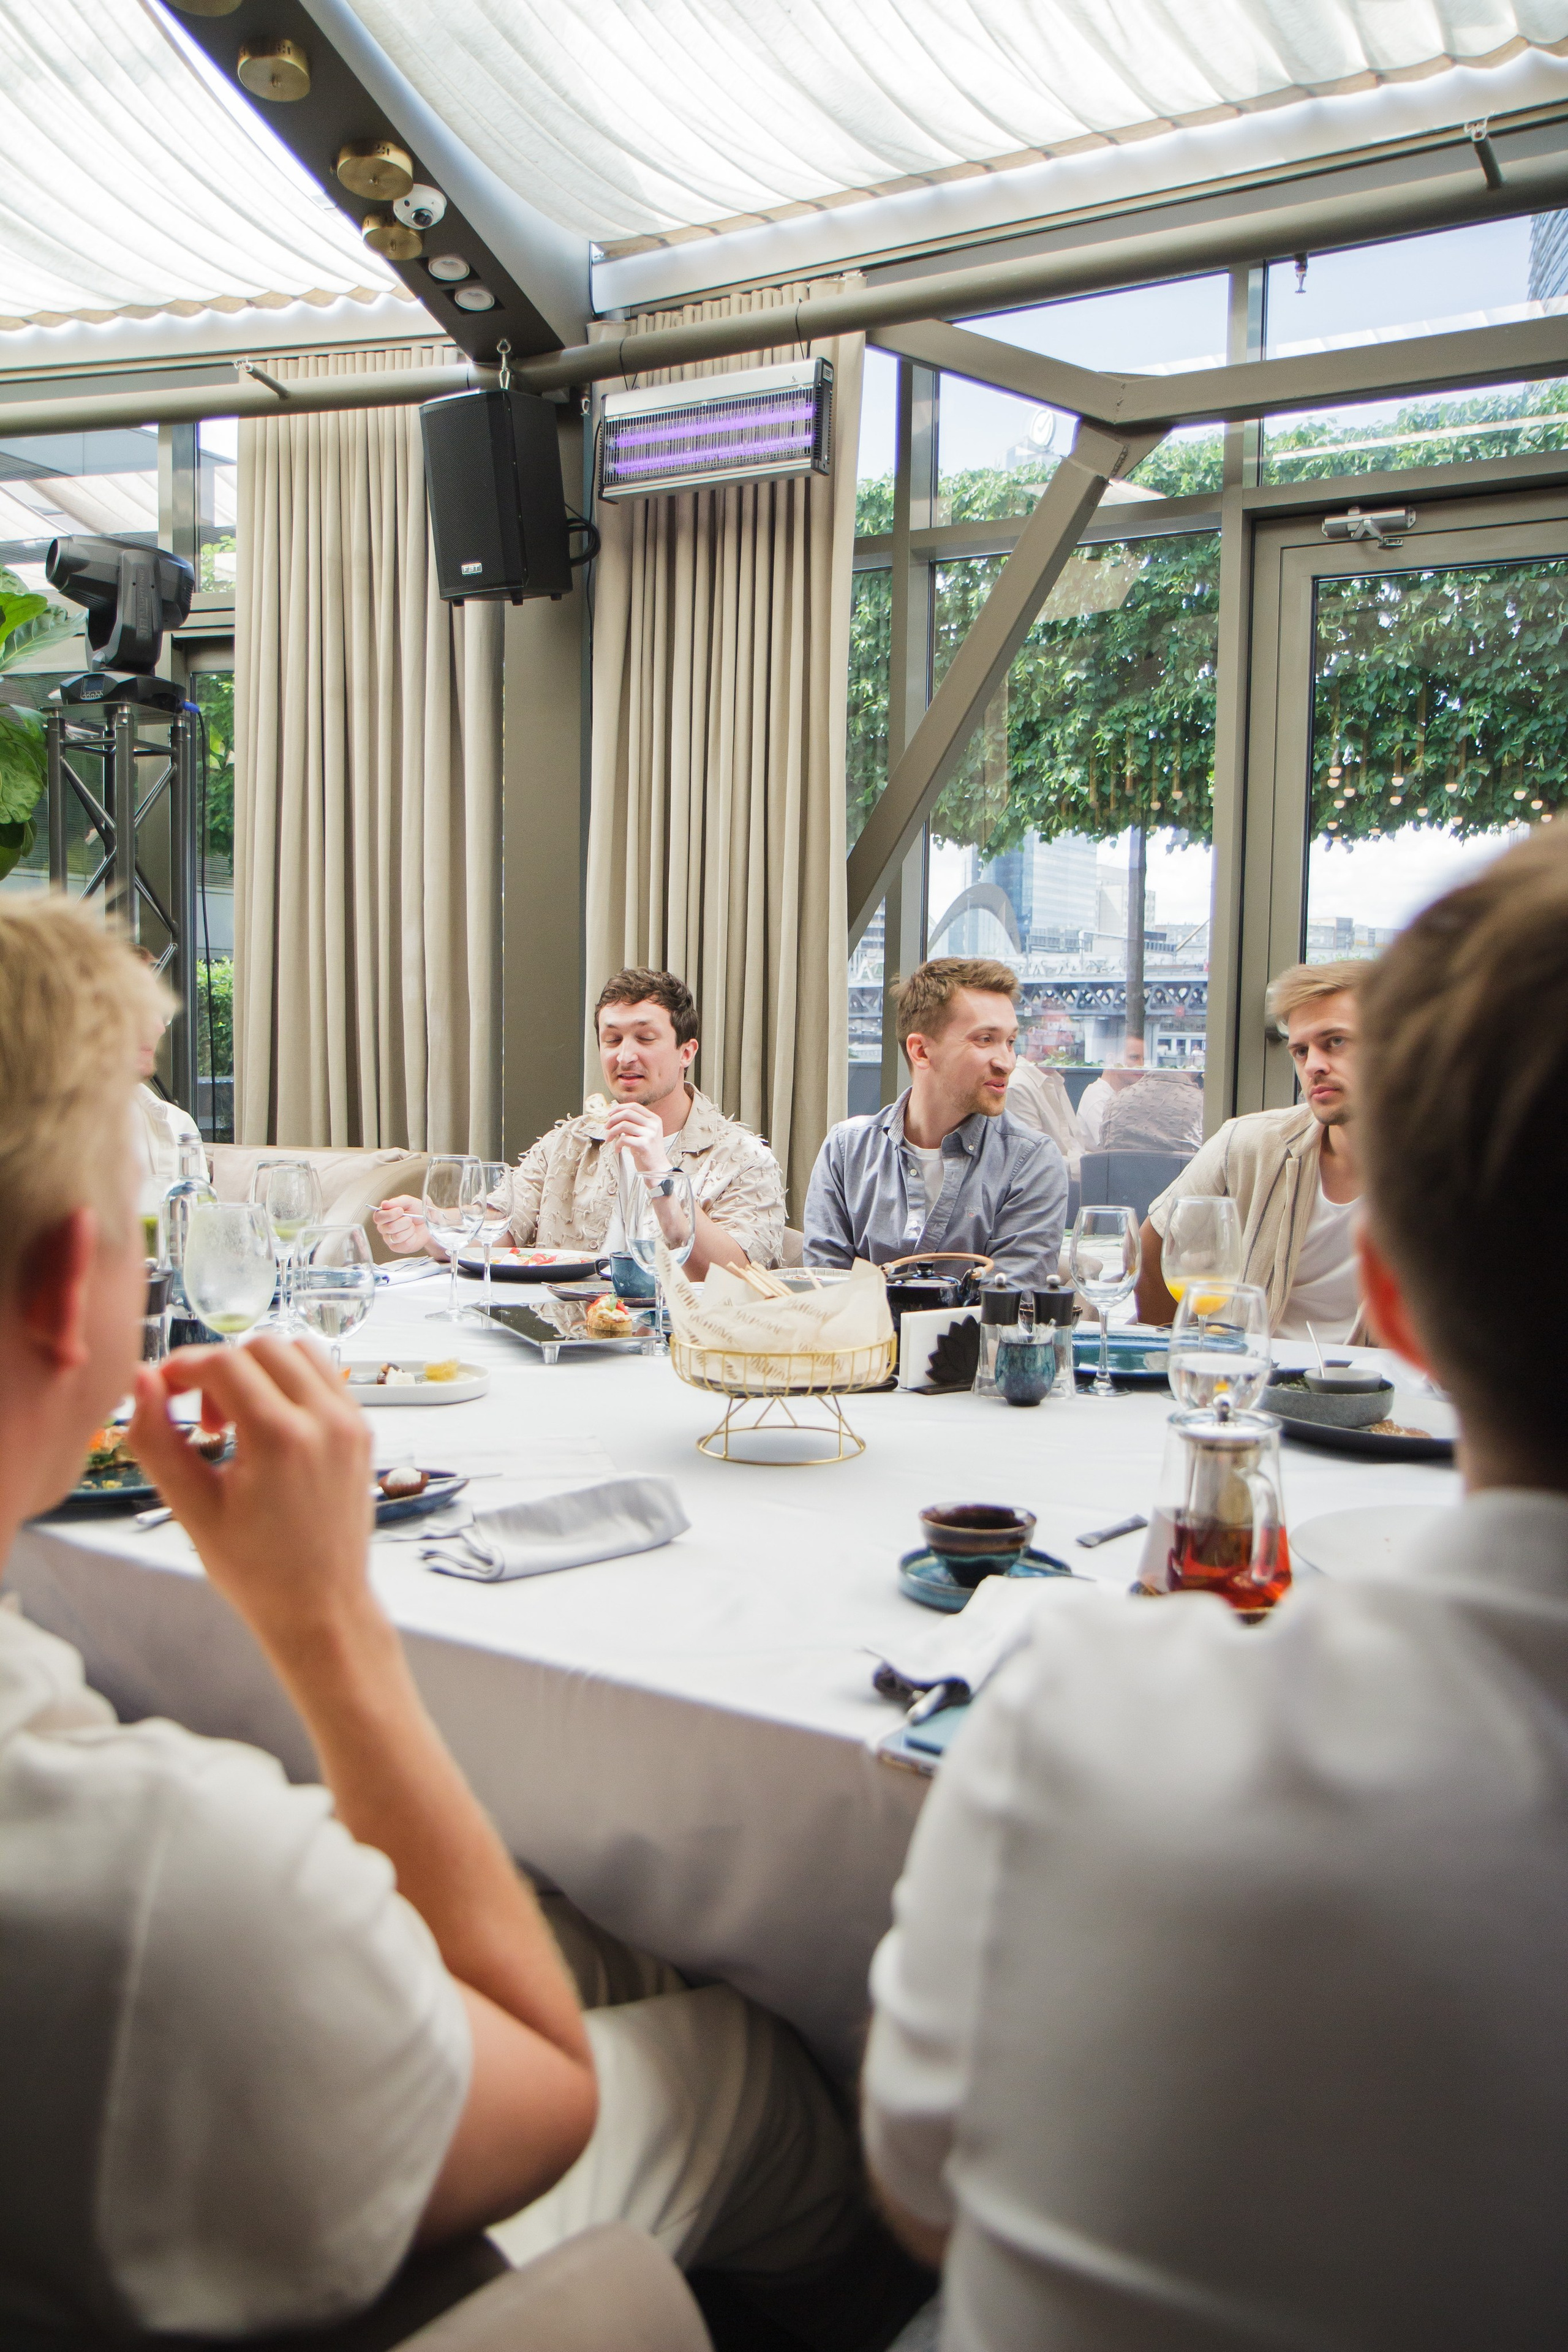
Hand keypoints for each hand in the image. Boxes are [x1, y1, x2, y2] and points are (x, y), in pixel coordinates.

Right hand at [128, 1338, 376, 1652]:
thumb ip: (157, 1440)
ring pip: (297, 1351)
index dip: (181, 1367)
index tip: (163, 1392)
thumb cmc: (256, 1571)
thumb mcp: (191, 1509)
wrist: (321, 1607)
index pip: (223, 1362)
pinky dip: (290, 1382)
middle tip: (203, 1422)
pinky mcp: (362, 1431)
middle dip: (219, 1369)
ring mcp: (350, 1423)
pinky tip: (269, 1428)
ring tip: (237, 1422)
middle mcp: (325, 1420)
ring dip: (258, 1369)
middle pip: (260, 1347)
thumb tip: (142, 1380)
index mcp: (281, 1438)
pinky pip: (324, 1376)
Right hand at [373, 1195, 439, 1257]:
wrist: (430, 1222)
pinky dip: (412, 1237)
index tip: (401, 1210)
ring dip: (409, 1230)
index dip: (390, 1214)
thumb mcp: (409, 1202)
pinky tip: (413, 1234)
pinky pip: (405, 1244)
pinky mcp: (397, 1248)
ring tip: (411, 1226)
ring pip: (397, 1236)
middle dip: (404, 1222)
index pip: (378, 1217)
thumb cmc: (418, 1211)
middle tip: (410, 1219)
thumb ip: (396, 1202)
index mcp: (383, 1215)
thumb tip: (384, 1204)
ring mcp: (389, 1239)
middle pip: (389, 1227)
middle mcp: (384, 1228)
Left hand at [602, 1101, 667, 1174]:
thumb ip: (634, 1124)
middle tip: (606, 1127)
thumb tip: (615, 1117)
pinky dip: (617, 1144)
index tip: (610, 1114)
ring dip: (612, 1132)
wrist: (657, 1169)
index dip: (619, 1108)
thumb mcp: (644, 1133)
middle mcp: (653, 1125)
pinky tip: (617, 1149)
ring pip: (623, 1125)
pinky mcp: (644, 1144)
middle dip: (613, 1119)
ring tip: (609, 1139)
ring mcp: (650, 1134)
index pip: (634, 1106)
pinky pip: (623, 1139)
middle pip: (627, 1113)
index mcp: (654, 1119)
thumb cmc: (648, 1152)